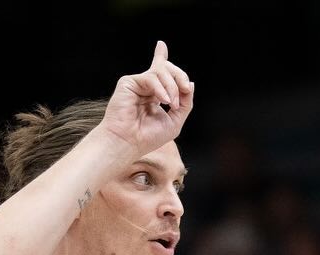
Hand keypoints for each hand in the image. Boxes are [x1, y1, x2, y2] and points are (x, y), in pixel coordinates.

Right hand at [99, 41, 193, 156]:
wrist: (129, 143)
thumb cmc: (149, 136)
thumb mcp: (175, 121)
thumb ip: (185, 103)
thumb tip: (190, 84)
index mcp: (154, 94)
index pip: (159, 71)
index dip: (160, 56)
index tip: (160, 45)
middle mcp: (146, 87)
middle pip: (166, 69)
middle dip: (180, 77)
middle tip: (185, 89)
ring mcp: (137, 83)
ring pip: (161, 71)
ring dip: (173, 87)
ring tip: (171, 104)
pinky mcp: (129, 82)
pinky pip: (151, 78)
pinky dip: (161, 89)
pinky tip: (164, 101)